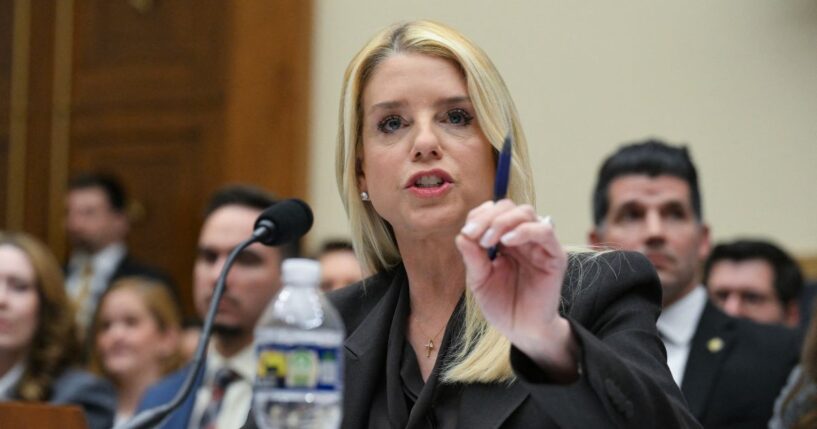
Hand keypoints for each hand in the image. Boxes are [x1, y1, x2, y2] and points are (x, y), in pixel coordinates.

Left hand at [455, 199, 577, 376]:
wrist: (522, 331)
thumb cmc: (502, 305)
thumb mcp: (479, 280)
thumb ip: (472, 256)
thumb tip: (462, 233)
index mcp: (504, 240)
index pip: (492, 212)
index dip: (478, 216)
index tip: (467, 232)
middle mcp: (523, 238)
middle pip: (508, 207)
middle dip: (488, 217)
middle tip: (475, 234)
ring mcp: (540, 244)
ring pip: (526, 213)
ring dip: (503, 221)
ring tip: (489, 240)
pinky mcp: (555, 255)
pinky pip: (544, 231)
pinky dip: (524, 230)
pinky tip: (508, 242)